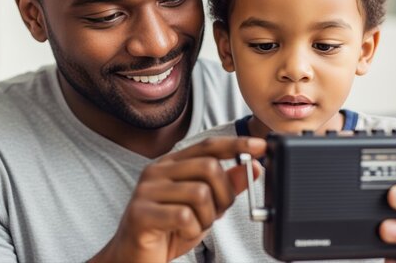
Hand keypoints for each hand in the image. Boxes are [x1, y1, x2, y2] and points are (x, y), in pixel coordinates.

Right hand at [90, 136, 265, 262]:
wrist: (133, 259)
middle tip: (216, 213)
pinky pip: (184, 216)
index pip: (208, 146)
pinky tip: (182, 233)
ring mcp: (146, 191)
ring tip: (195, 226)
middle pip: (208, 167)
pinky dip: (192, 230)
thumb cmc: (168, 231)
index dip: (236, 144)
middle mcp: (156, 171)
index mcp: (171, 164)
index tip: (261, 145)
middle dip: (224, 195)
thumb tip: (253, 167)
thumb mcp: (204, 208)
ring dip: (207, 217)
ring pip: (199, 193)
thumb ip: (226, 186)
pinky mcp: (141, 213)